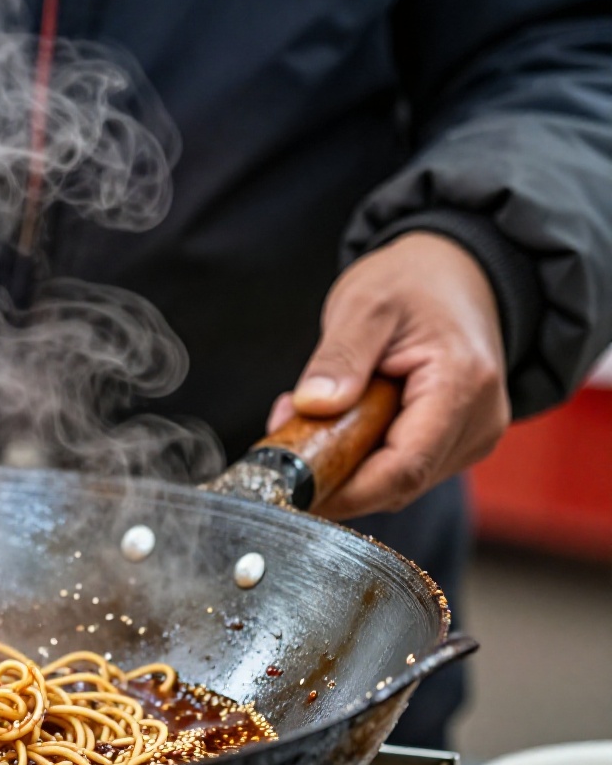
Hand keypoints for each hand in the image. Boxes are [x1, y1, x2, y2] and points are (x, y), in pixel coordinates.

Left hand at [266, 232, 510, 519]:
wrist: (458, 273)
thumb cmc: (415, 282)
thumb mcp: (364, 304)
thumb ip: (339, 357)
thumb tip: (313, 404)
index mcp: (461, 385)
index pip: (402, 468)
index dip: (345, 491)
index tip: (294, 490)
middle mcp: (479, 421)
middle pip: (397, 482)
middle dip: (335, 472)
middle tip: (285, 432)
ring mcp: (472, 435)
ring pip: (397, 481)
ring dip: (345, 462)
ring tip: (308, 414)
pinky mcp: (457, 441)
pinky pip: (402, 465)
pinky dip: (362, 452)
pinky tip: (340, 418)